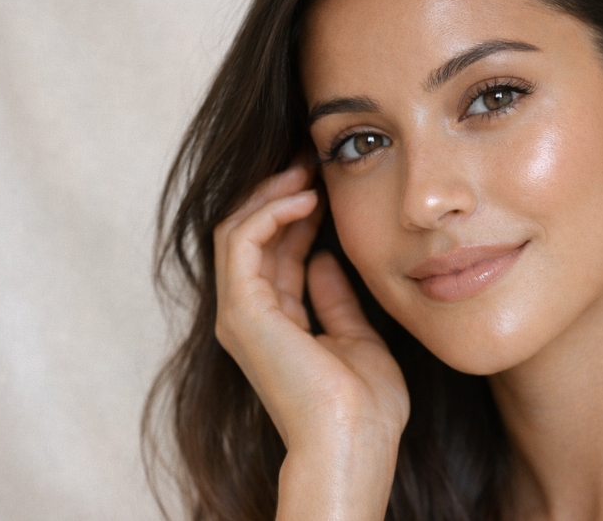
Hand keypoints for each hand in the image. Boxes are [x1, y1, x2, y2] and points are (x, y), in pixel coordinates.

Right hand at [212, 166, 408, 516]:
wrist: (354, 443)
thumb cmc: (363, 406)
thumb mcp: (356, 338)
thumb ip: (336, 300)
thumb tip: (326, 262)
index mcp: (277, 323)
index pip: (278, 251)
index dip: (301, 212)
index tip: (328, 181)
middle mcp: (251, 316)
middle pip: (255, 235)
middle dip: (283, 192)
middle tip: (313, 159)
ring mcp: (242, 314)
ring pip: (239, 230)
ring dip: (273, 194)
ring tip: (308, 169)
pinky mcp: (243, 311)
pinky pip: (242, 242)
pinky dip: (270, 212)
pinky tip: (306, 198)